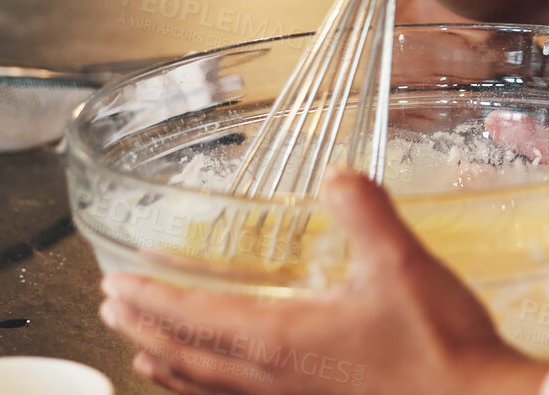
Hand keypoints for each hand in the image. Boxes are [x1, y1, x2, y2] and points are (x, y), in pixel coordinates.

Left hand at [98, 167, 548, 394]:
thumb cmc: (438, 346)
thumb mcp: (402, 264)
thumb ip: (364, 212)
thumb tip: (334, 175)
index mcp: (280, 339)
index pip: (194, 316)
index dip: (152, 297)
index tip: (116, 282)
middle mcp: (272, 379)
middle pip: (185, 356)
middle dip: (144, 328)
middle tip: (111, 308)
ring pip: (206, 389)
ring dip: (166, 366)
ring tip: (140, 355)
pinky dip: (207, 394)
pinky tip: (219, 389)